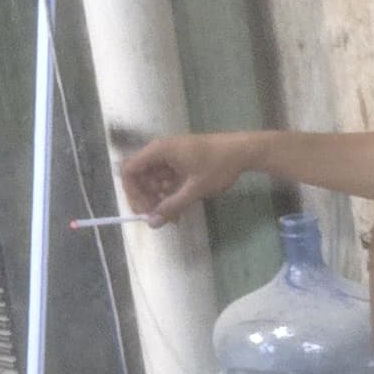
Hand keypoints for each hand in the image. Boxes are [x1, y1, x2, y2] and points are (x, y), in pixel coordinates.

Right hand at [116, 132, 256, 225]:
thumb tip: (152, 223)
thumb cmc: (219, 166)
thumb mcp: (194, 189)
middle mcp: (160, 151)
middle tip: (159, 217)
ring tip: (174, 217)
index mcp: (159, 151)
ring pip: (154, 181)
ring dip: (160, 199)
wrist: (244, 151)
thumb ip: (172, 206)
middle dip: (148, 199)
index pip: (129, 171)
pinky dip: (170, 194)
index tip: (143, 210)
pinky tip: (180, 209)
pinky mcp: (180, 161)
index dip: (132, 192)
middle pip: (140, 177)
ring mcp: (170, 156)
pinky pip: (166, 179)